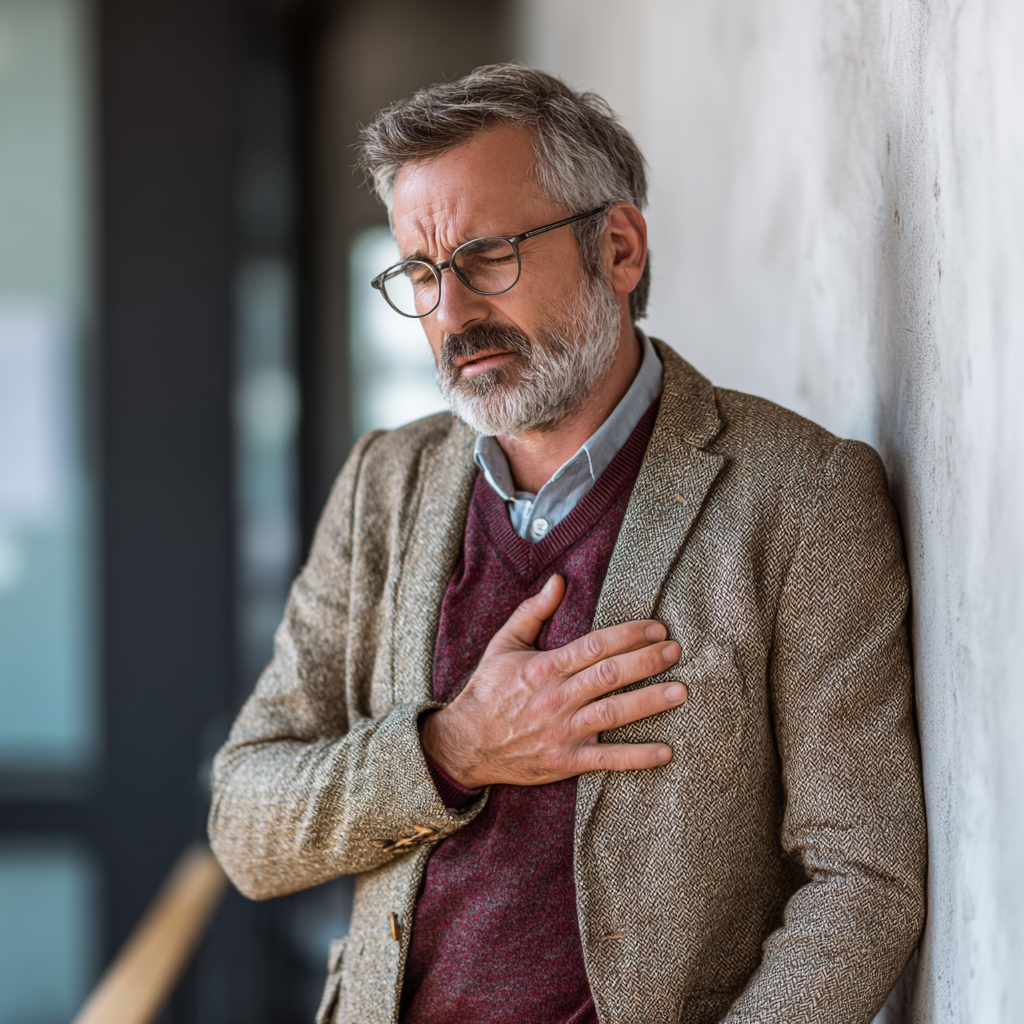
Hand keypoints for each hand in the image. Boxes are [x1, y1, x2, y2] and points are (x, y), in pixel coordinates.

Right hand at [420, 574, 686, 787]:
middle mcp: (557, 698)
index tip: (656, 628)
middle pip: (609, 676)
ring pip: (613, 714)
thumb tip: (557, 581)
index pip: (594, 646)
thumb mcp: (504, 645)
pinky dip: (636, 757)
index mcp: (545, 667)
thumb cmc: (487, 690)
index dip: (628, 635)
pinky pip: (607, 760)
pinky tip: (664, 751)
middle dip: (645, 662)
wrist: (464, 743)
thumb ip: (533, 612)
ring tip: (679, 690)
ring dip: (649, 702)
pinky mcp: (566, 761)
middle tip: (675, 651)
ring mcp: (563, 731)